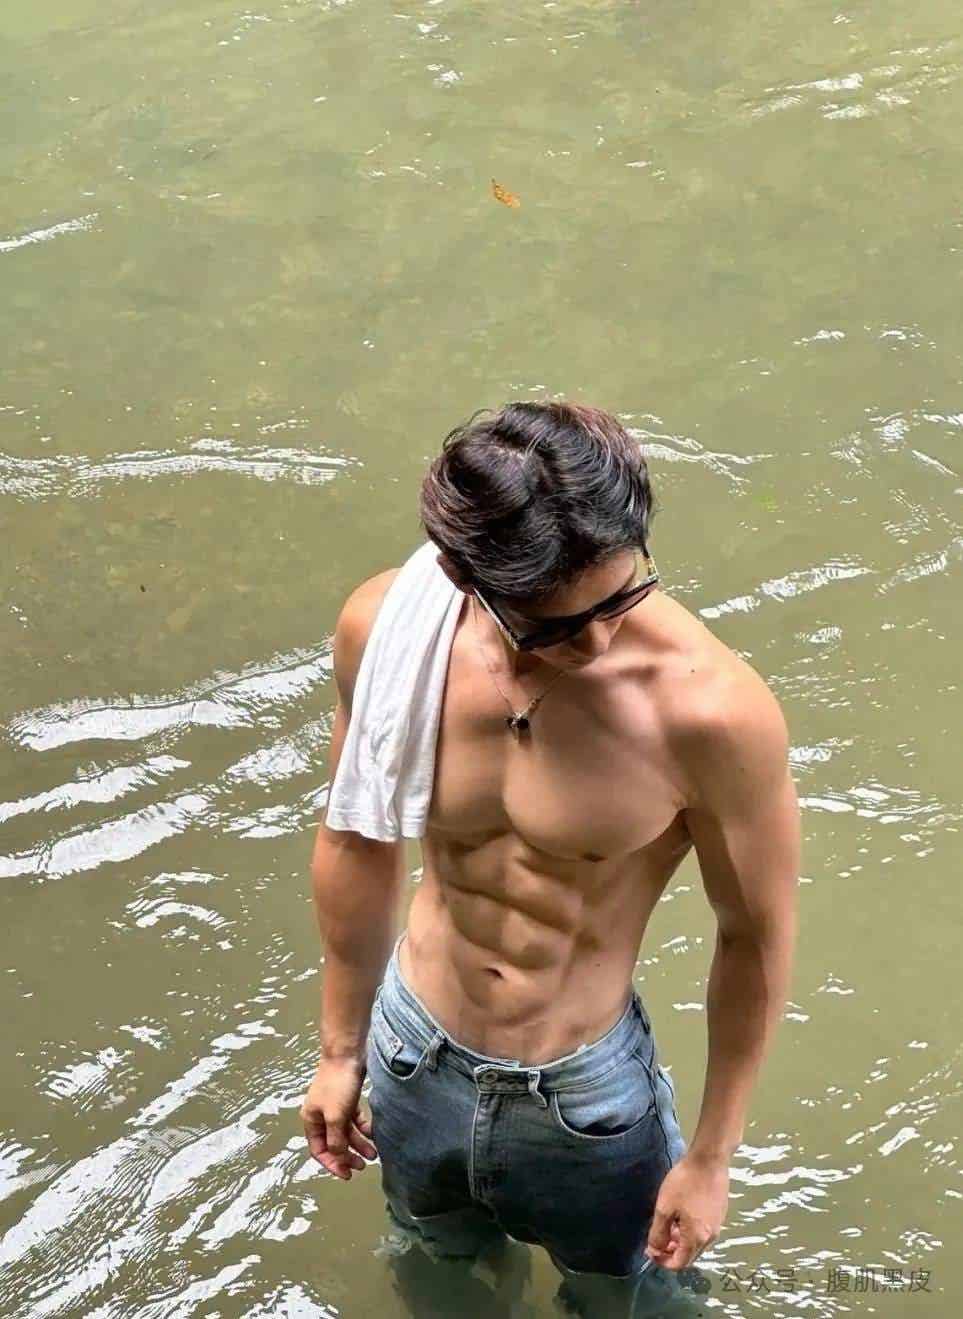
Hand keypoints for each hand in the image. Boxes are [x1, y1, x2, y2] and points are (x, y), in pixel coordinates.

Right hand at [300, 1057, 377, 1179]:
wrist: (347, 1053)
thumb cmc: (337, 1084)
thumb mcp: (335, 1116)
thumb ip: (336, 1140)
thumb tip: (338, 1157)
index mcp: (311, 1120)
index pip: (319, 1150)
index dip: (332, 1164)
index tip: (347, 1174)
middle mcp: (321, 1115)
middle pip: (333, 1143)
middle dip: (347, 1156)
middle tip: (363, 1166)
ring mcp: (335, 1106)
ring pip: (346, 1132)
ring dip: (358, 1144)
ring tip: (373, 1154)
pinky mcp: (348, 1098)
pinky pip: (355, 1120)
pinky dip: (363, 1128)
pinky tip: (373, 1133)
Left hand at [644, 1152, 728, 1269]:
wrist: (709, 1160)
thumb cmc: (685, 1182)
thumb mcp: (665, 1207)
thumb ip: (658, 1233)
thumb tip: (655, 1250)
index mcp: (697, 1238)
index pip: (680, 1263)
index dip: (662, 1261)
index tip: (650, 1251)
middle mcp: (710, 1237)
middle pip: (689, 1255)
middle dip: (671, 1251)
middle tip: (656, 1238)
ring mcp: (717, 1225)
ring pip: (696, 1244)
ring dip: (680, 1241)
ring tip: (667, 1225)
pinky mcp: (719, 1214)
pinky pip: (703, 1232)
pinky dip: (689, 1231)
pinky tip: (680, 1215)